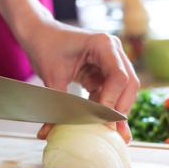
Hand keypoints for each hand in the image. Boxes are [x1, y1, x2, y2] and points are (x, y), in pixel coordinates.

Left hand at [23, 21, 138, 142]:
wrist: (39, 33)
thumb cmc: (45, 46)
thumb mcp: (51, 75)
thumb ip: (57, 103)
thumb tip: (49, 134)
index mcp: (103, 44)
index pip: (119, 77)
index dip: (113, 101)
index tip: (102, 121)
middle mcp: (113, 51)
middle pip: (129, 84)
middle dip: (120, 108)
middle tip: (111, 131)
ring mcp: (112, 61)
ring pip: (124, 91)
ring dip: (115, 110)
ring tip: (107, 132)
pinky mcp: (104, 72)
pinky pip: (111, 92)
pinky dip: (105, 108)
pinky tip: (97, 123)